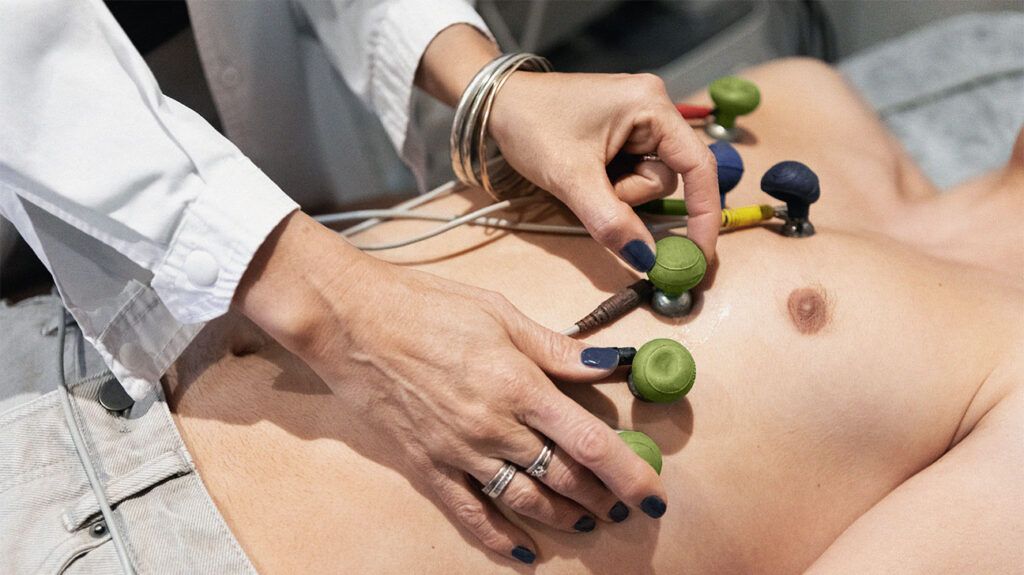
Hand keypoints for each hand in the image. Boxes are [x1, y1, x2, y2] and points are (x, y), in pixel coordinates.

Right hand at [236, 213, 668, 562]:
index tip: (653, 492)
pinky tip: (524, 553)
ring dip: (561, 517)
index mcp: (519, 385)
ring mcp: (458, 452)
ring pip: (523, 501)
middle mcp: (494, 427)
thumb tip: (609, 364)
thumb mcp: (501, 314)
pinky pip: (468, 514)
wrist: (352, 321)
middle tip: (624, 506)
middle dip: (601, 498)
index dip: (628, 473)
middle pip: (562, 478)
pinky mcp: (426, 466)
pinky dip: (498, 539)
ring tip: (586, 522)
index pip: (589, 443)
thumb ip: (557, 349)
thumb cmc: (427, 306)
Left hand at [415, 24, 718, 268]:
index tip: (698, 256)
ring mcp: (638, 122)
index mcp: (651, 105)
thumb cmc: (530, 124)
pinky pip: (630, 175)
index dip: (704, 215)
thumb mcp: (570, 178)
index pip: (698, 166)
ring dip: (616, 194)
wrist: (494, 104)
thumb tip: (647, 260)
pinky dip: (609, 187)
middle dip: (631, 198)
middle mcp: (653, 109)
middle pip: (667, 179)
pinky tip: (582, 173)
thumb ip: (611, 221)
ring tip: (579, 176)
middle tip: (593, 195)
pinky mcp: (622, 136)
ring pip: (647, 182)